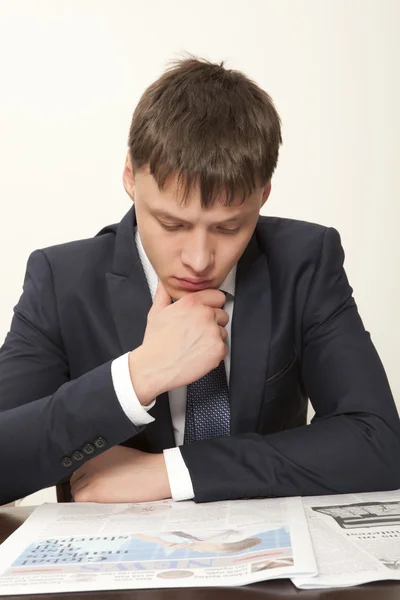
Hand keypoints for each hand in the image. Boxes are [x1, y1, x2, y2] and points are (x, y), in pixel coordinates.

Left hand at [70, 445, 170, 502]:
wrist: (154, 474)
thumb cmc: (145, 467)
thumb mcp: (121, 456)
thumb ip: (106, 463)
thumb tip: (99, 476)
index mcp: (98, 453)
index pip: (81, 469)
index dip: (86, 480)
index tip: (93, 486)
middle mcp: (91, 461)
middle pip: (76, 479)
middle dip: (84, 488)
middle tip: (97, 498)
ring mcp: (91, 475)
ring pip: (76, 491)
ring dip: (86, 498)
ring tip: (100, 503)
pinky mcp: (93, 490)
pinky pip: (79, 500)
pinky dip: (85, 505)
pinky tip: (98, 506)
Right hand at [129, 282, 228, 404]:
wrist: (155, 367)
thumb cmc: (155, 342)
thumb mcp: (156, 312)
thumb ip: (164, 293)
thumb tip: (164, 282)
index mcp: (192, 302)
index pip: (218, 296)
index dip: (211, 305)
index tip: (205, 313)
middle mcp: (205, 314)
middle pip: (223, 314)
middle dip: (213, 322)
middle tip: (197, 333)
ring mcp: (213, 332)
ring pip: (223, 332)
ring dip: (214, 338)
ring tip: (195, 344)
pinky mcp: (218, 349)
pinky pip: (223, 348)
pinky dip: (214, 353)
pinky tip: (199, 354)